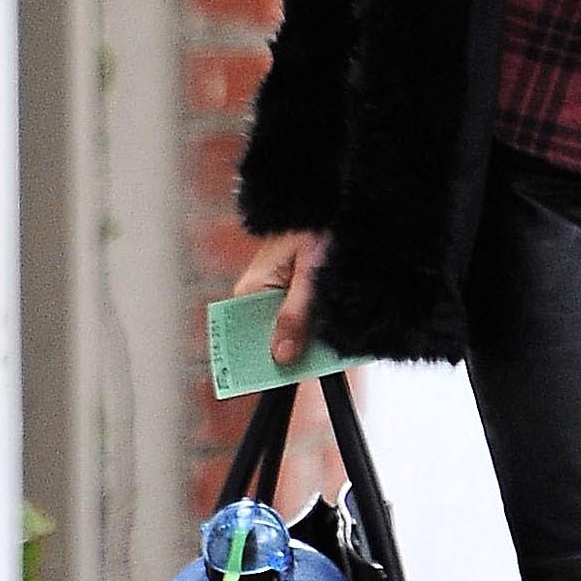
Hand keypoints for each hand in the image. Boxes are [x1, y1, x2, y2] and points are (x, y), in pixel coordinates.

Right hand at [234, 228, 330, 365]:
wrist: (332, 202)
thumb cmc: (315, 227)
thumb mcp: (310, 274)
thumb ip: (295, 315)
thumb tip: (280, 357)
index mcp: (250, 291)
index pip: (247, 337)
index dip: (262, 360)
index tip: (277, 378)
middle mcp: (257, 296)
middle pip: (270, 337)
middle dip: (292, 351)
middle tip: (312, 361)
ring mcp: (275, 296)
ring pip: (288, 331)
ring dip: (309, 340)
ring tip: (328, 343)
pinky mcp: (294, 294)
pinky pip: (301, 320)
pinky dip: (316, 328)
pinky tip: (332, 333)